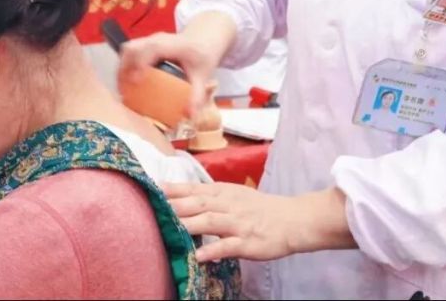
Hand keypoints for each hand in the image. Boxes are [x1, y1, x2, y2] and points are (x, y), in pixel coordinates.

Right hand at [118, 12, 236, 114]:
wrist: (205, 37)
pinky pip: (131, 52)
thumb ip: (197, 96)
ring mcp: (150, 40)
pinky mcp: (146, 44)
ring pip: (129, 49)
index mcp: (173, 44)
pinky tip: (127, 84)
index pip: (152, 49)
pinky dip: (125, 66)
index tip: (135, 82)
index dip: (140, 63)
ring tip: (122, 90)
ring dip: (122, 68)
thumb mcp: (203, 75)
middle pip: (133, 48)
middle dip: (124, 69)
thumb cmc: (203, 54)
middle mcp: (158, 39)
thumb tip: (190, 116)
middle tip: (123, 91)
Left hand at [162, 182, 355, 261]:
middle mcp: (229, 205)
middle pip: (199, 203)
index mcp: (224, 192)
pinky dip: (214, 250)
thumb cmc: (259, 209)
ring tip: (170, 228)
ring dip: (190, 224)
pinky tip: (199, 256)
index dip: (174, 190)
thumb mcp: (234, 196)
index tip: (153, 189)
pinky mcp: (248, 242)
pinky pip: (229, 246)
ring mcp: (238, 223)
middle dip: (176, 205)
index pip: (195, 189)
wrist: (292, 219)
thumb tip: (180, 197)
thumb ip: (209, 197)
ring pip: (211, 221)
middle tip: (154, 208)